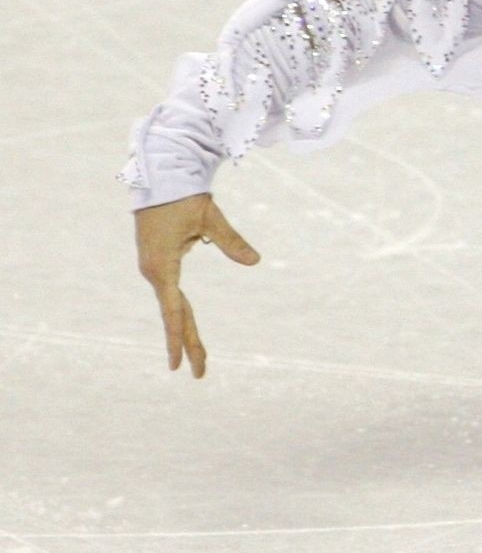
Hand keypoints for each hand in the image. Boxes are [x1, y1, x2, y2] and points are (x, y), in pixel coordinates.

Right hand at [134, 194, 259, 377]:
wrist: (161, 176)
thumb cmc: (184, 197)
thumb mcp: (210, 218)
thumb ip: (231, 241)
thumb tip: (256, 262)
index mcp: (162, 266)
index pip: (174, 310)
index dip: (179, 338)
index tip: (180, 363)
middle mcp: (154, 272)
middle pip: (175, 316)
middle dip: (188, 344)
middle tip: (199, 375)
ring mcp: (154, 269)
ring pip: (174, 308)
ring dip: (185, 333)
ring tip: (198, 361)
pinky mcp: (159, 264)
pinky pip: (172, 296)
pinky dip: (181, 316)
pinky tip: (188, 334)